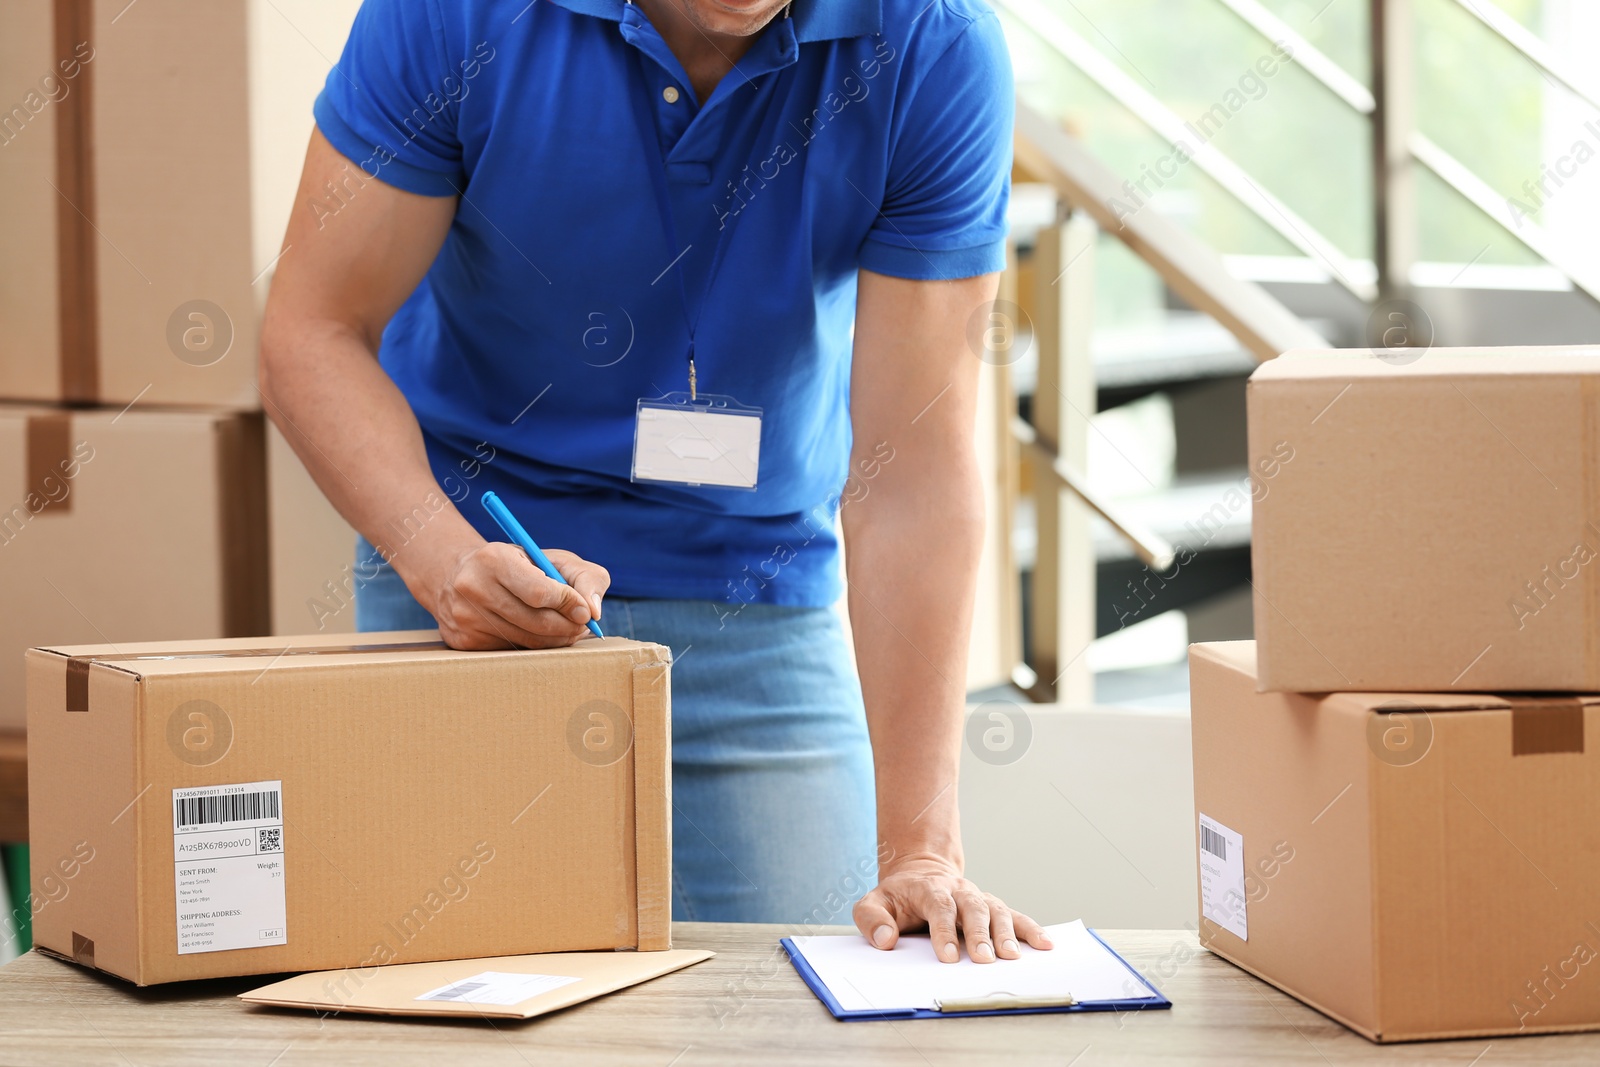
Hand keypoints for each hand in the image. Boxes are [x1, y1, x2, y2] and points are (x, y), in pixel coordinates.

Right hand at [428, 540, 609, 649]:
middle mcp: (473, 588)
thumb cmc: (517, 564)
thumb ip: (585, 576)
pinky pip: (511, 652)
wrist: (459, 573)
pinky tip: (538, 633)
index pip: (539, 593)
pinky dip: (532, 646)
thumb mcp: (552, 557)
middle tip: (581, 626)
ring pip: (526, 641)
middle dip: (567, 627)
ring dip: (554, 639)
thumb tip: (593, 611)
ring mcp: (465, 617)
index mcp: (494, 559)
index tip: (585, 612)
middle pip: (535, 622)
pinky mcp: (463, 641)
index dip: (568, 605)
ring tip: (566, 629)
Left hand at [852, 854, 1052, 963]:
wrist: (920, 873)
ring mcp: (977, 898)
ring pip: (997, 910)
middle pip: (972, 907)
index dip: (944, 930)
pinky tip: (1045, 944)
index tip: (949, 956)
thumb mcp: (874, 902)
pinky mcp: (991, 907)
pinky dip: (1031, 929)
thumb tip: (886, 939)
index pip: (939, 906)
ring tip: (1012, 957)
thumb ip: (872, 919)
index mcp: (929, 889)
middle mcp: (958, 891)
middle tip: (985, 959)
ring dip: (1007, 933)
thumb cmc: (897, 897)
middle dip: (980, 933)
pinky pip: (1014, 916)